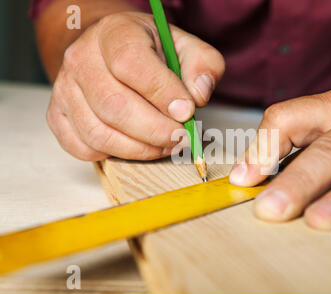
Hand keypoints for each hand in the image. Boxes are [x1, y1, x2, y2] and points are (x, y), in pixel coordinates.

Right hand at [47, 12, 223, 160]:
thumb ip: (203, 65)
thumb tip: (198, 95)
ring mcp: (65, 89)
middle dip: (155, 131)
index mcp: (114, 33)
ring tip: (164, 145)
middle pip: (114, 106)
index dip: (162, 93)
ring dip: (139, 149)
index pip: (131, 65)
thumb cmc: (149, 52)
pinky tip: (136, 145)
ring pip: (98, 133)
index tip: (187, 111)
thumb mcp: (184, 46)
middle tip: (180, 137)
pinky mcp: (58, 115)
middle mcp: (81, 59)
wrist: (110, 52)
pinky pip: (82, 147)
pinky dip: (113, 155)